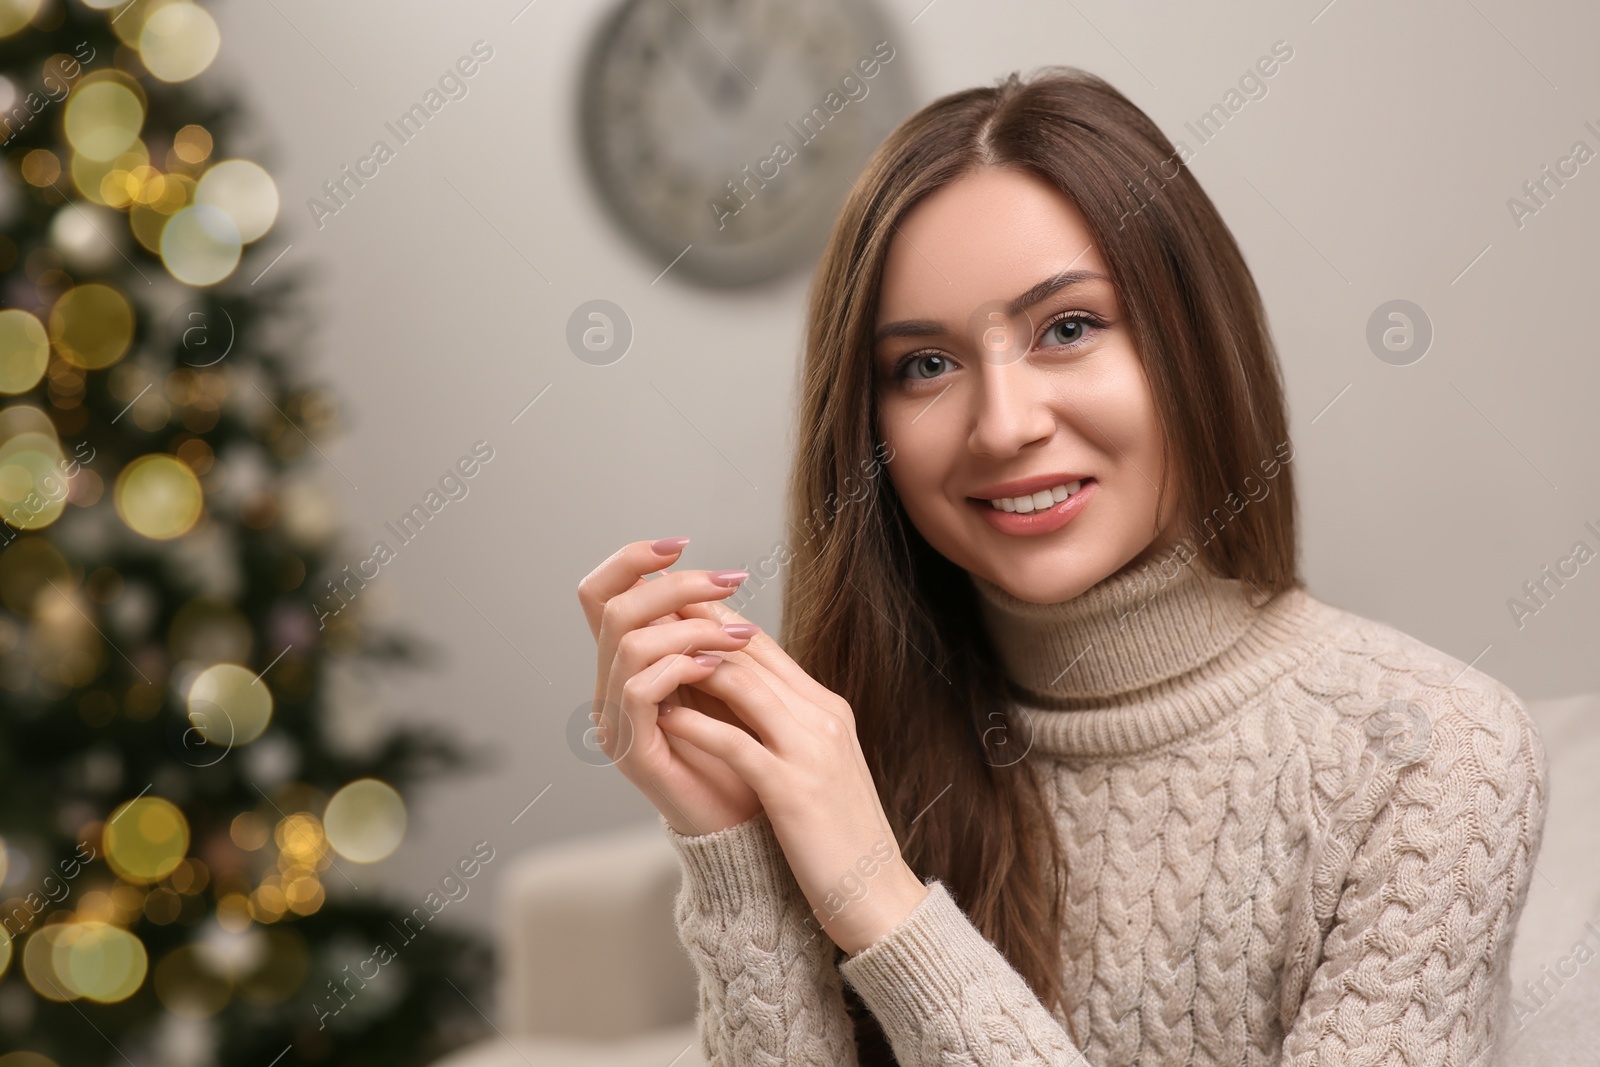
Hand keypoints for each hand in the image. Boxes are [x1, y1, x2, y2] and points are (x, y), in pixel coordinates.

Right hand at [577, 538, 764, 836]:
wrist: (749, 822)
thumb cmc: (742, 747)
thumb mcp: (724, 676)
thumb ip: (705, 634)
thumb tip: (710, 581)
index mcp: (626, 662)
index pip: (600, 594)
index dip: (632, 559)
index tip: (681, 545)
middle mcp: (610, 687)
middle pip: (614, 607)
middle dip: (676, 585)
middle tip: (732, 581)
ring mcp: (616, 720)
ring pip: (629, 643)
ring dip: (692, 627)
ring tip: (740, 636)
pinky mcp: (634, 751)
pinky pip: (639, 691)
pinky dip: (680, 668)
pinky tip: (720, 667)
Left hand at [653, 597, 929, 955]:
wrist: (879, 897)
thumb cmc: (839, 838)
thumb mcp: (817, 767)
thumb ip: (785, 728)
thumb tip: (736, 702)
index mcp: (826, 709)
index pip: (764, 646)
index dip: (715, 621)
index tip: (671, 610)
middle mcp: (822, 718)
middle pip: (751, 653)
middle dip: (695, 631)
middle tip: (646, 616)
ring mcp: (811, 750)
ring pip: (743, 685)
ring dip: (690, 667)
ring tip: (646, 659)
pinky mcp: (794, 789)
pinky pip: (736, 744)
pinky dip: (697, 727)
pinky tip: (664, 720)